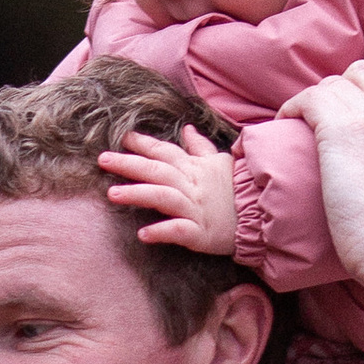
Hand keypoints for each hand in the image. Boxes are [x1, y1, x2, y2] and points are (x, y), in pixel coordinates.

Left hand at [98, 126, 241, 255]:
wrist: (260, 217)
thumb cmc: (237, 190)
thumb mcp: (219, 163)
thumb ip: (199, 147)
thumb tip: (187, 129)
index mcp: (194, 168)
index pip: (166, 152)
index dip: (144, 144)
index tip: (123, 138)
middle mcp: (192, 185)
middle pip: (157, 171)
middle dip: (129, 164)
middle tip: (103, 160)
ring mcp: (195, 208)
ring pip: (163, 196)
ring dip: (137, 194)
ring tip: (112, 194)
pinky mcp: (200, 232)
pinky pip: (179, 230)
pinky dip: (161, 231)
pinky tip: (143, 235)